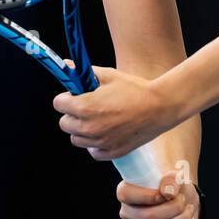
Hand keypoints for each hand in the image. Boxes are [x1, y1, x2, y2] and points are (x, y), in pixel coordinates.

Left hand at [53, 61, 183, 161]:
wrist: (160, 106)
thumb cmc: (135, 89)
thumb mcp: (109, 75)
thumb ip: (84, 73)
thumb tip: (66, 66)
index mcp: (85, 107)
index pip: (58, 104)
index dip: (66, 97)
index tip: (75, 95)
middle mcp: (89, 128)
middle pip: (64, 123)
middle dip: (72, 113)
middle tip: (87, 106)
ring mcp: (100, 142)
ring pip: (76, 139)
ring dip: (82, 129)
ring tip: (98, 118)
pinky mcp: (112, 152)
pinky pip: (93, 151)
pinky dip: (95, 144)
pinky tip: (106, 131)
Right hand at [117, 172, 200, 218]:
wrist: (178, 199)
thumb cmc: (172, 185)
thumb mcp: (175, 176)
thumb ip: (171, 179)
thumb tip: (168, 193)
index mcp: (125, 192)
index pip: (127, 195)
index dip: (149, 195)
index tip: (169, 194)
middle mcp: (126, 213)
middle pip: (148, 216)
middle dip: (173, 209)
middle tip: (184, 200)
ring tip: (189, 209)